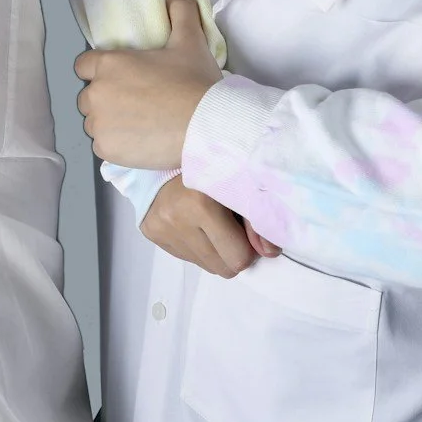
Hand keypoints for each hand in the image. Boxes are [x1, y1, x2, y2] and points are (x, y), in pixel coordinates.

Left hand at [72, 0, 220, 169]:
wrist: (206, 127)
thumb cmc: (195, 83)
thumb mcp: (190, 42)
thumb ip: (180, 12)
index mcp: (109, 64)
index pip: (83, 65)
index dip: (99, 70)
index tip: (121, 78)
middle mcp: (96, 93)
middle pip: (89, 95)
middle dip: (107, 98)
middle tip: (137, 103)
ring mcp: (98, 124)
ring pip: (94, 122)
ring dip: (110, 122)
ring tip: (140, 124)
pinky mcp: (105, 149)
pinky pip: (102, 145)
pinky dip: (117, 144)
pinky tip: (140, 140)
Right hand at [141, 176, 278, 277]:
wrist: (169, 152)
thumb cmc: (213, 169)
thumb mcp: (240, 188)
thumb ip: (257, 223)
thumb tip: (271, 253)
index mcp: (201, 205)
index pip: (237, 258)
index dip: (249, 250)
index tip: (248, 234)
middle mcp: (176, 219)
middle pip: (222, 269)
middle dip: (233, 254)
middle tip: (233, 231)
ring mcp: (161, 228)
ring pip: (205, 266)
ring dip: (215, 251)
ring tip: (213, 224)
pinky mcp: (151, 231)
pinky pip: (187, 257)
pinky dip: (197, 245)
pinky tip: (195, 223)